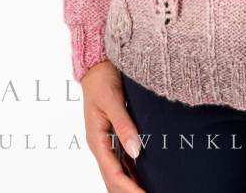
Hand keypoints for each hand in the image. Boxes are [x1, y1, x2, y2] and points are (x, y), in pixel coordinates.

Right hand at [81, 59, 145, 191]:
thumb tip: (136, 150)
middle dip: (129, 191)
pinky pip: (122, 159)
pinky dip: (132, 170)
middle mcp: (100, 144)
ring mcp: (106, 141)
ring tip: (148, 190)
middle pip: (114, 178)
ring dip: (131, 183)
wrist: (97, 65)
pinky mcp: (113, 134)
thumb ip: (124, 125)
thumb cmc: (102, 79)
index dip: (129, 188)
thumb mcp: (113, 101)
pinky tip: (143, 176)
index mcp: (97, 140)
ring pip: (118, 171)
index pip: (113, 173)